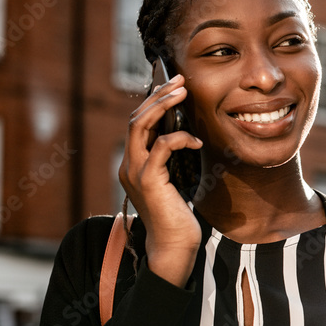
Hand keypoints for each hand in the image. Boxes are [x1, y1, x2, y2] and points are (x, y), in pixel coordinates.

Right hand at [118, 74, 202, 286]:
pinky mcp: (148, 179)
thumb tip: (188, 134)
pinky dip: (180, 138)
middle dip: (158, 95)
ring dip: (163, 105)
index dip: (154, 102)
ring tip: (182, 92)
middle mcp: (129, 165)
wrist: (174, 245)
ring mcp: (135, 171)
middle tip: (179, 81)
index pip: (138, 123)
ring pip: (140, 125)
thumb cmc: (178, 215)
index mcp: (134, 164)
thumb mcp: (176, 180)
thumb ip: (174, 160)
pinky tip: (197, 141)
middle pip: (136, 118)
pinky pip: (162, 147)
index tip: (174, 87)